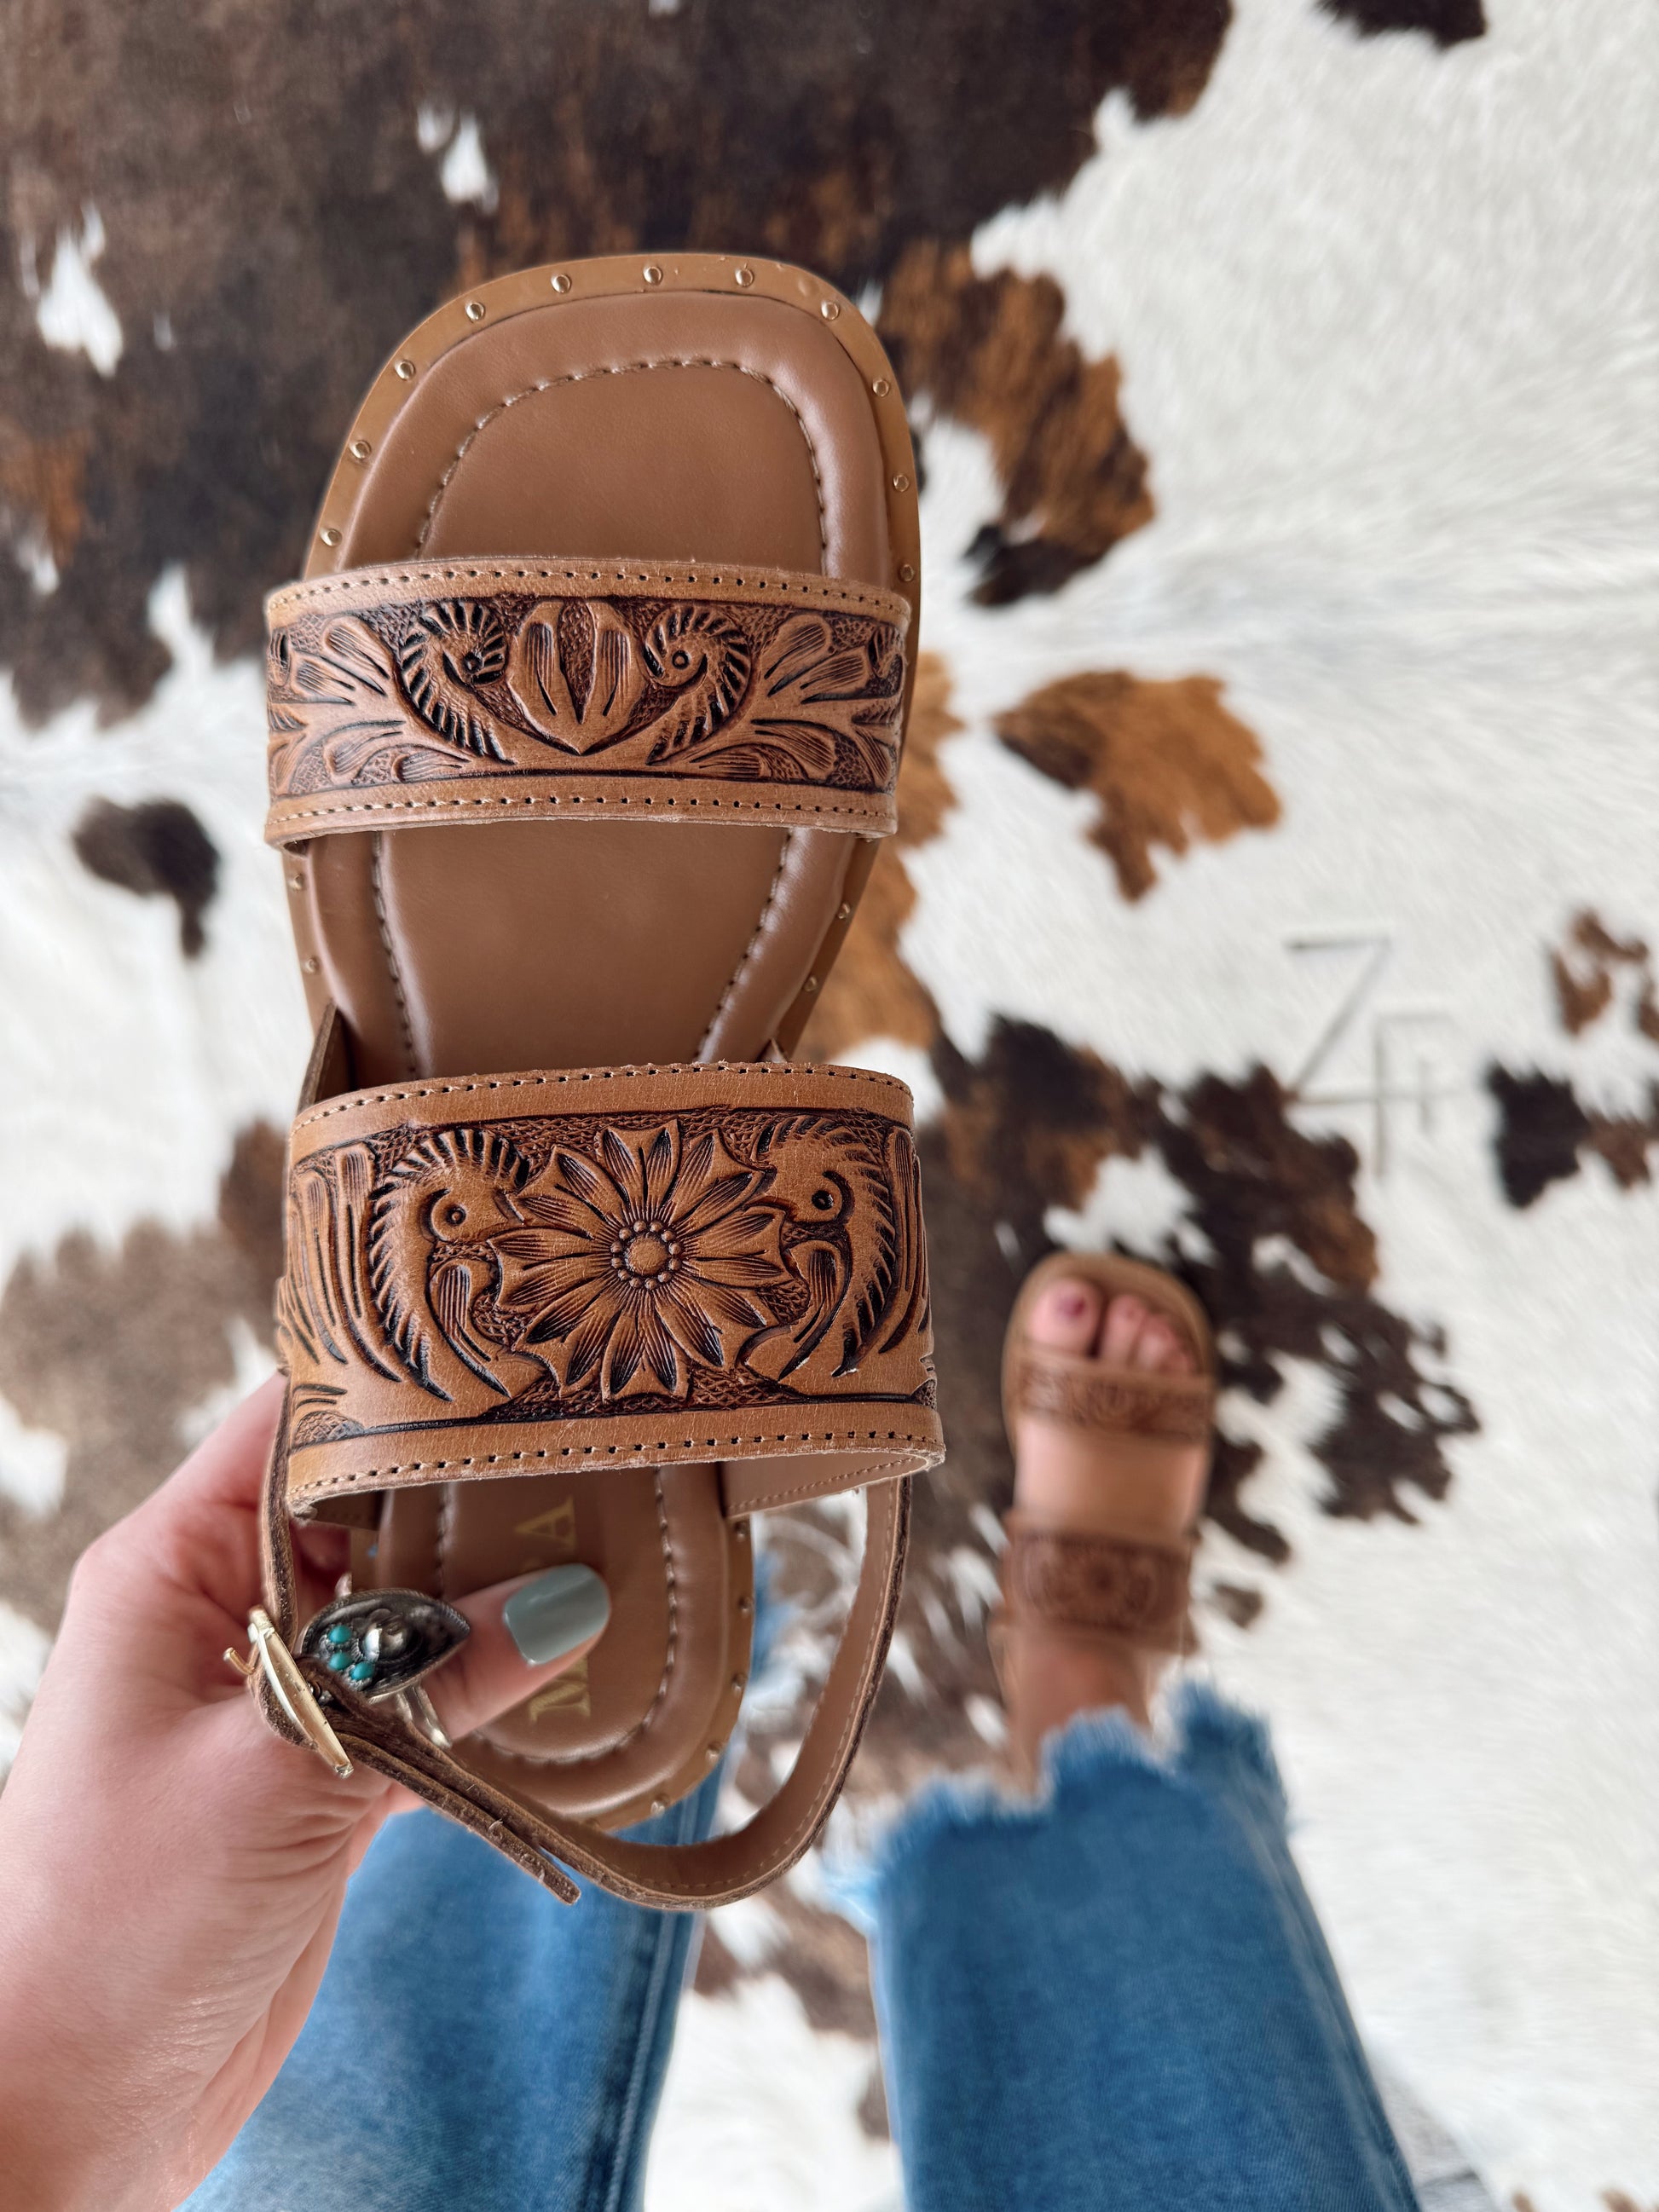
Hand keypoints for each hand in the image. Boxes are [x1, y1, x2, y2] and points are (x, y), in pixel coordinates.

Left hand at [0, 1377, 606, 2211]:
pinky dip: (490, 1697)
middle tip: (604, 1459)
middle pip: (370, 1510)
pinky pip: (424, 1703)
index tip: (522, 1368)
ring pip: (407, 1609)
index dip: (403, 1392)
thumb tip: (568, 1600)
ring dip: (494, 1599)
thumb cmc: (108, 1930)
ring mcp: (279, 1695)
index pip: (296, 1425)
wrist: (65, 2112)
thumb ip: (427, 1682)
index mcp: (173, 1565)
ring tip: (614, 1551)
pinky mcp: (321, 1779)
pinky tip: (570, 1679)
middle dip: (475, 1495)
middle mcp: (226, 1610)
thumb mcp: (275, 1780)